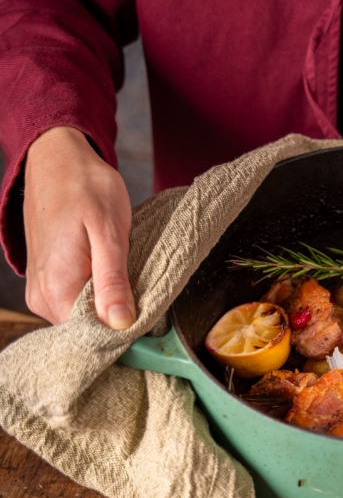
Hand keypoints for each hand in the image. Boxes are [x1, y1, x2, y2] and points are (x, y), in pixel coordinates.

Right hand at [23, 126, 135, 327]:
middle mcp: (42, 297)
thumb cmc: (86, 188)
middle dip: (118, 322)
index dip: (124, 334)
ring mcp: (40, 292)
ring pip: (83, 320)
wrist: (57, 159)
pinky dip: (97, 299)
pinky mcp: (45, 284)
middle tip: (144, 299)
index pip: (92, 338)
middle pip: (87, 332)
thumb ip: (113, 281)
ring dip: (109, 309)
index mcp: (57, 288)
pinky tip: (111, 281)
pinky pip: (75, 306)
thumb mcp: (110, 232)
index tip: (148, 323)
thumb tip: (121, 324)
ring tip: (127, 285)